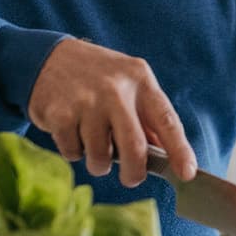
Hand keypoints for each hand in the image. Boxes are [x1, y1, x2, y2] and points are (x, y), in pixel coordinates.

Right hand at [28, 39, 196, 186]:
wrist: (48, 57)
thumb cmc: (97, 78)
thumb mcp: (128, 84)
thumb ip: (147, 117)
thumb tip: (167, 157)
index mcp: (140, 80)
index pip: (167, 120)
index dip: (180, 150)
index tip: (187, 173)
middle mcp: (115, 88)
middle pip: (135, 147)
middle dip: (134, 173)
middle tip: (130, 178)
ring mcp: (86, 100)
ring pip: (100, 157)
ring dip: (98, 163)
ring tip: (93, 145)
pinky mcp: (59, 113)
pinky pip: (73, 153)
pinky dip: (73, 152)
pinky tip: (72, 131)